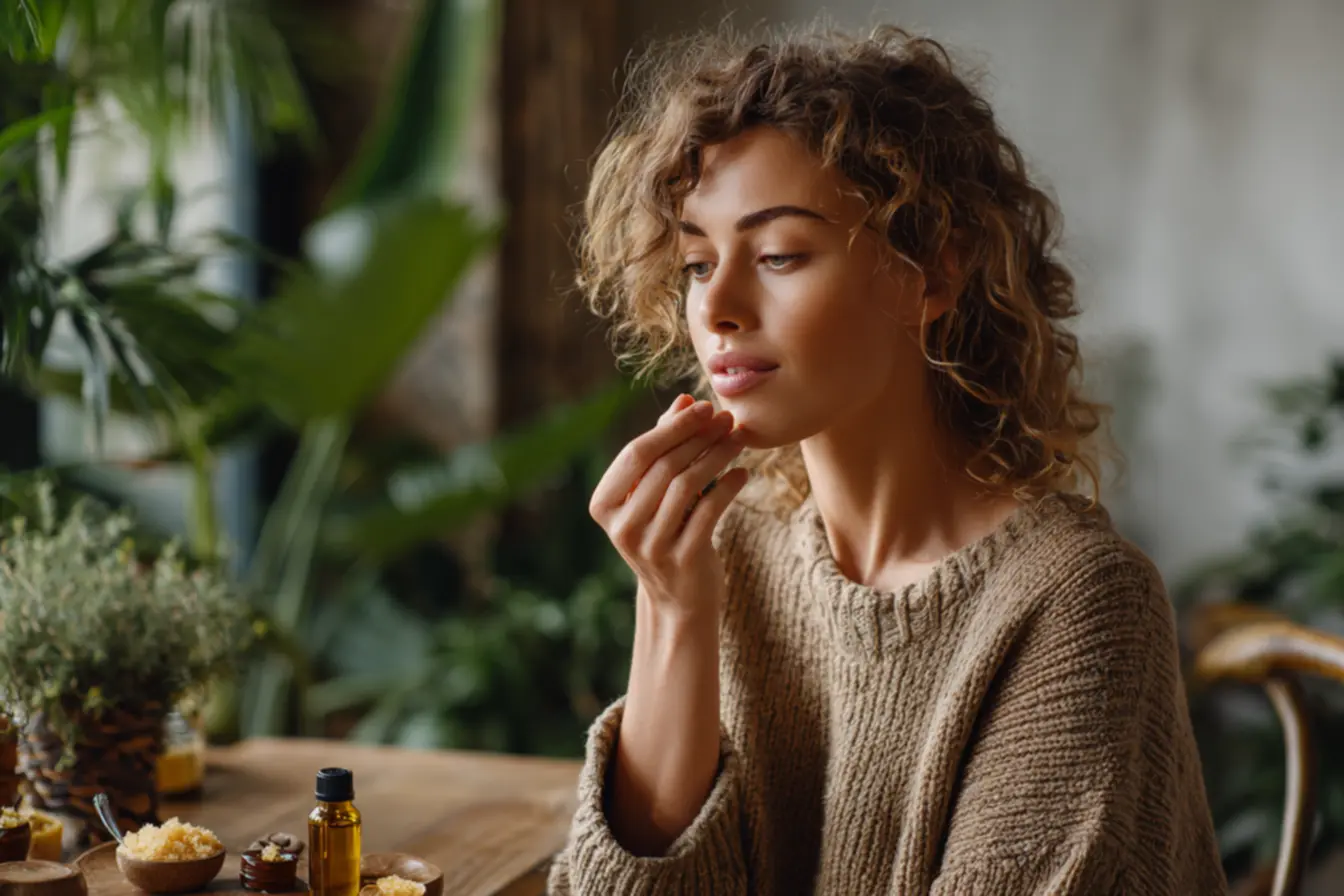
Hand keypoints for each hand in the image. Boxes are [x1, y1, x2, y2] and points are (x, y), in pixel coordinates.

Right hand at [590, 393, 748, 618]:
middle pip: (663, 466)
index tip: (702, 406)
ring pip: (688, 485)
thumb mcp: (655, 494)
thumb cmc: (666, 533)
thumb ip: (665, 447)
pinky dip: (729, 486)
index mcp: (604, 506)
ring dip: (717, 456)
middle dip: (698, 436)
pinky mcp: (683, 559)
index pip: (637, 453)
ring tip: (738, 440)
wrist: (679, 600)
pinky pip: (710, 510)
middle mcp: (622, 528)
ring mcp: (650, 547)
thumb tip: (684, 401)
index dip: (672, 426)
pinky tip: (743, 473)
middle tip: (726, 419)